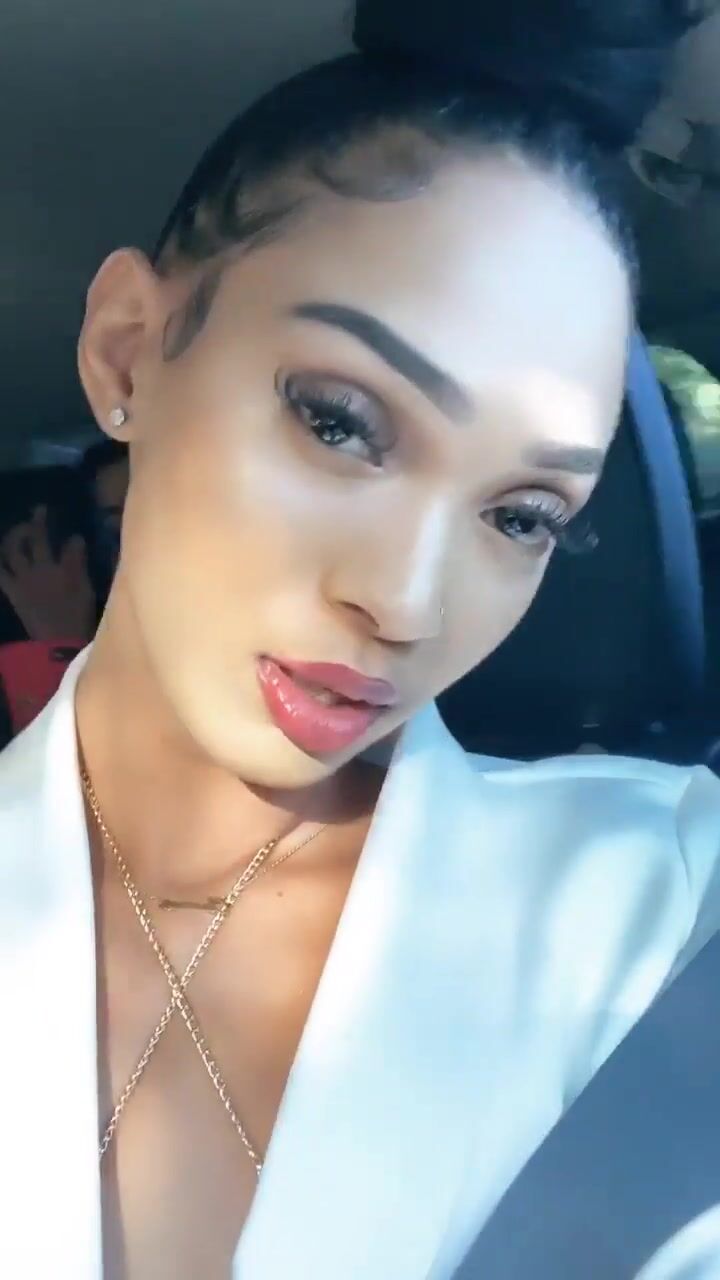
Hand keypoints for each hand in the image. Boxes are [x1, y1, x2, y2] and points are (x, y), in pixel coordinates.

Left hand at [0, 505, 96, 641]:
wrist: (57, 642)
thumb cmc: (77, 617)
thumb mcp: (85, 590)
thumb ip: (79, 563)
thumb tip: (77, 539)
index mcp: (61, 568)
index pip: (68, 544)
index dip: (72, 539)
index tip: (76, 536)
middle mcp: (39, 569)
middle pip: (35, 540)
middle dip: (37, 523)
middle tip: (39, 512)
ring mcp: (23, 580)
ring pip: (13, 551)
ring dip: (14, 537)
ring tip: (18, 531)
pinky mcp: (13, 592)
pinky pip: (2, 574)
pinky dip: (1, 563)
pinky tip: (2, 557)